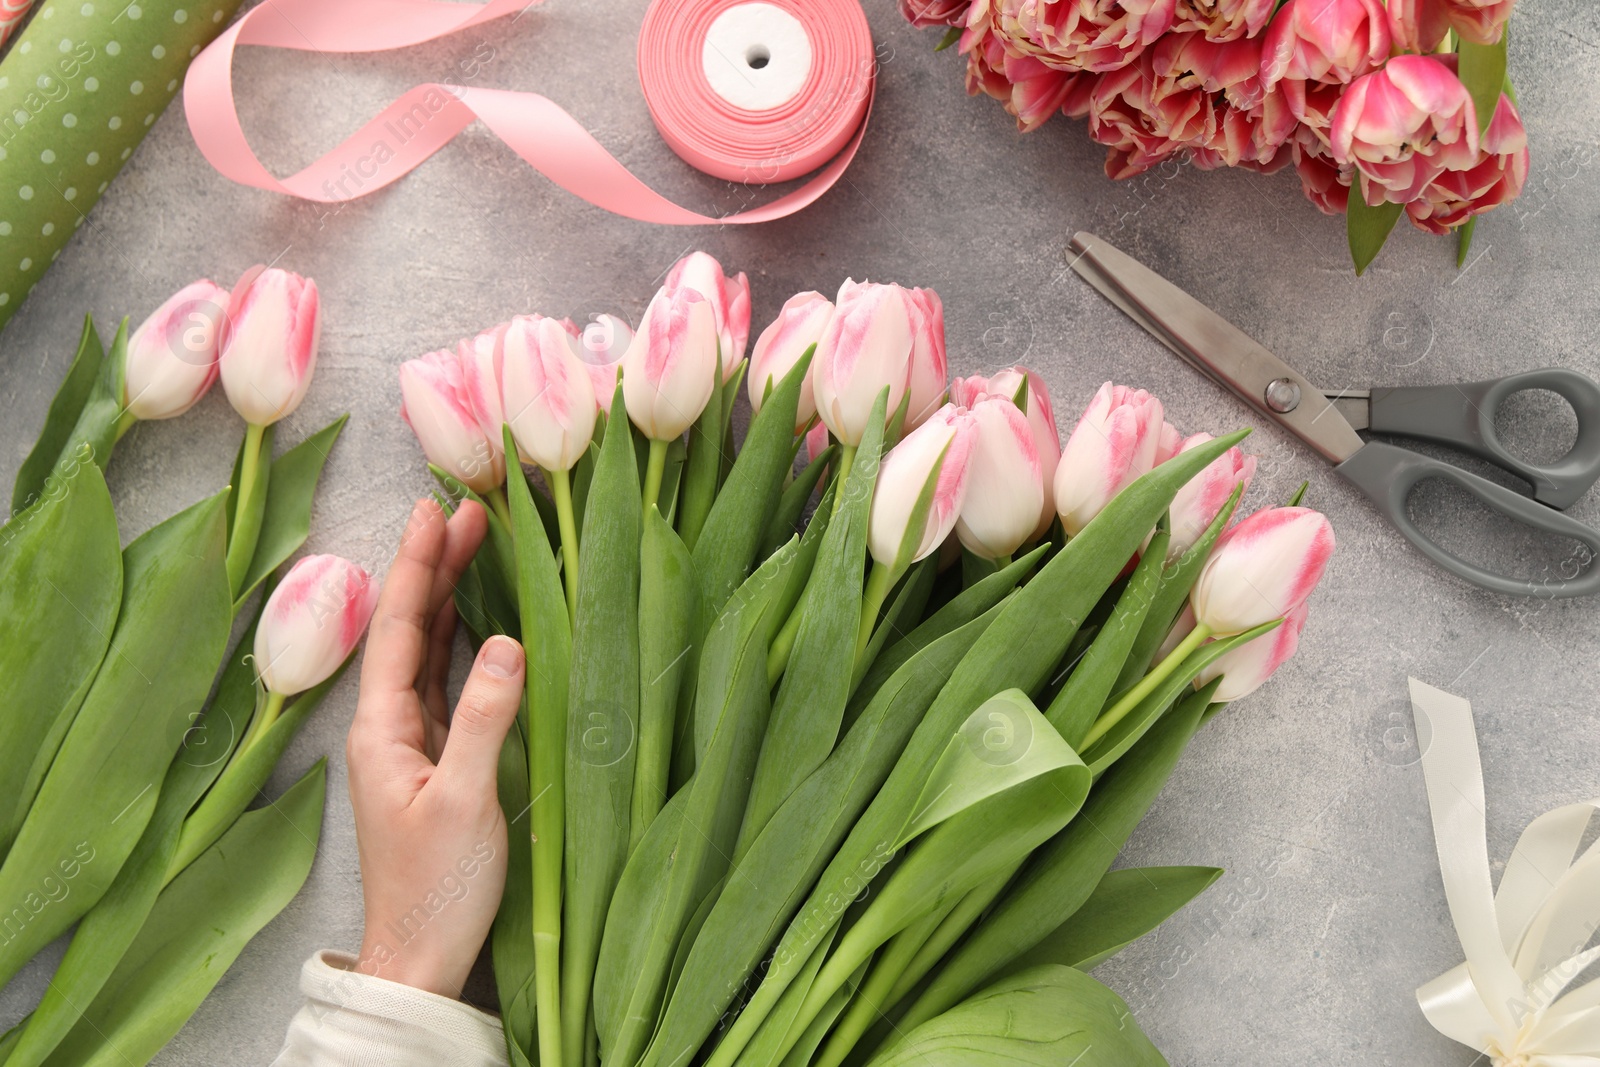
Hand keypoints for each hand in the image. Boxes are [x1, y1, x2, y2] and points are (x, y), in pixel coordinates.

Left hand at [348, 497, 523, 997]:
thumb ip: (487, 719)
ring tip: (473, 545)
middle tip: (466, 509)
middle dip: (435, 568)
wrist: (420, 957)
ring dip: (450, 598)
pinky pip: (448, 682)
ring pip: (430, 652)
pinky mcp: (437, 761)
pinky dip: (464, 642)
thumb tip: (510, 642)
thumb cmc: (438, 887)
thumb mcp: (467, 801)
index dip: (418, 566)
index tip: (435, 509)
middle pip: (412, 630)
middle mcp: (389, 726)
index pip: (400, 628)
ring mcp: (412, 743)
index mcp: (382, 728)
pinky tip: (481, 621)